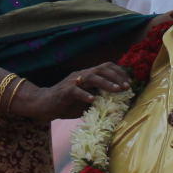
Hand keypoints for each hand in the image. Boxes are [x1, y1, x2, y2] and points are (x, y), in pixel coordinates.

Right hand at [15, 63, 131, 122]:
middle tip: (126, 87)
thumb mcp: (85, 101)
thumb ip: (98, 99)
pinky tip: (93, 100)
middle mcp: (81, 75)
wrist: (43, 105)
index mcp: (87, 75)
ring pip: (91, 77)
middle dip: (116, 77)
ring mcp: (72, 82)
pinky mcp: (64, 92)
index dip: (119, 73)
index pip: (106, 67)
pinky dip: (85, 95)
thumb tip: (117, 104)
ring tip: (116, 90)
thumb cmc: (66, 104)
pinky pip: (76, 91)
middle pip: (101, 69)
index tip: (128, 83)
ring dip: (106, 83)